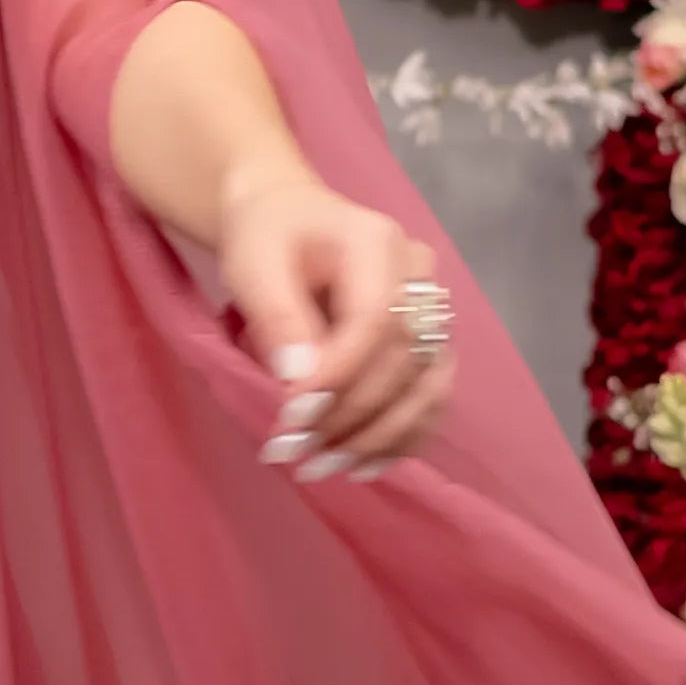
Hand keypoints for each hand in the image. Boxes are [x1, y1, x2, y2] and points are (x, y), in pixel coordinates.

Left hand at [215, 162, 454, 484]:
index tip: (294, 418)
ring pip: (427, 384)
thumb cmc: (266, 237)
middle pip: (403, 357)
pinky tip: (363, 465)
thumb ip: (279, 317)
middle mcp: (418, 273)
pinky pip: (431, 396)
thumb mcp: (253, 264)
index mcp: (376, 241)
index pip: (376, 317)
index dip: (340, 375)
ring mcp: (432, 308)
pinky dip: (402, 436)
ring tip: (324, 466)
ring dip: (378, 435)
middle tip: (296, 453)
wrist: (286, 218)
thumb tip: (301, 382)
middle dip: (350, 414)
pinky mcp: (430, 341)